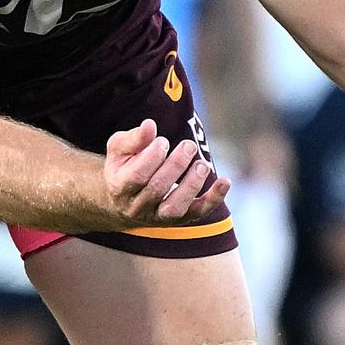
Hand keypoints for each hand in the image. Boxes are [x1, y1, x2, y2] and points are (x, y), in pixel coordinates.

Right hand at [104, 118, 230, 226]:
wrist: (123, 200)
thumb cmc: (123, 166)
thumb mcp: (119, 148)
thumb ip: (134, 138)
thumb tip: (150, 125)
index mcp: (120, 187)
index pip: (138, 175)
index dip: (153, 156)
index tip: (163, 141)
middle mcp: (136, 207)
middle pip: (157, 189)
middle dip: (176, 165)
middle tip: (189, 145)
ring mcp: (157, 217)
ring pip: (175, 208)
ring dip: (192, 184)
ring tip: (202, 164)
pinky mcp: (178, 219)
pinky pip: (197, 213)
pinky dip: (214, 199)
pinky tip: (225, 182)